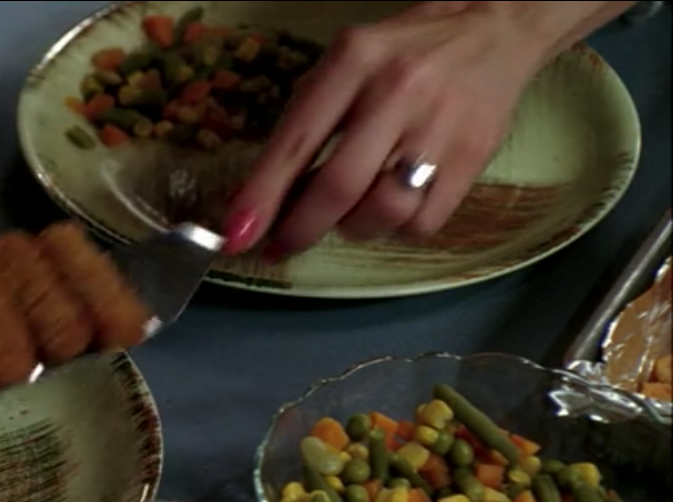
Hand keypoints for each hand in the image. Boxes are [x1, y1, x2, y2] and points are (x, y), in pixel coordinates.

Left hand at [220, 0, 633, 261]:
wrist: (493, 29)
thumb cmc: (399, 56)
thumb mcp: (343, 67)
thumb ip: (304, 125)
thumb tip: (260, 199)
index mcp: (354, 61)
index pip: (297, 140)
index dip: (262, 196)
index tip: (234, 235)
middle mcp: (398, 91)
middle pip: (340, 187)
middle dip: (300, 230)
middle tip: (281, 245)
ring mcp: (441, 125)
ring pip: (384, 213)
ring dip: (353, 229)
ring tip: (348, 213)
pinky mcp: (476, 155)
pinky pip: (424, 223)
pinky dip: (397, 229)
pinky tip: (392, 206)